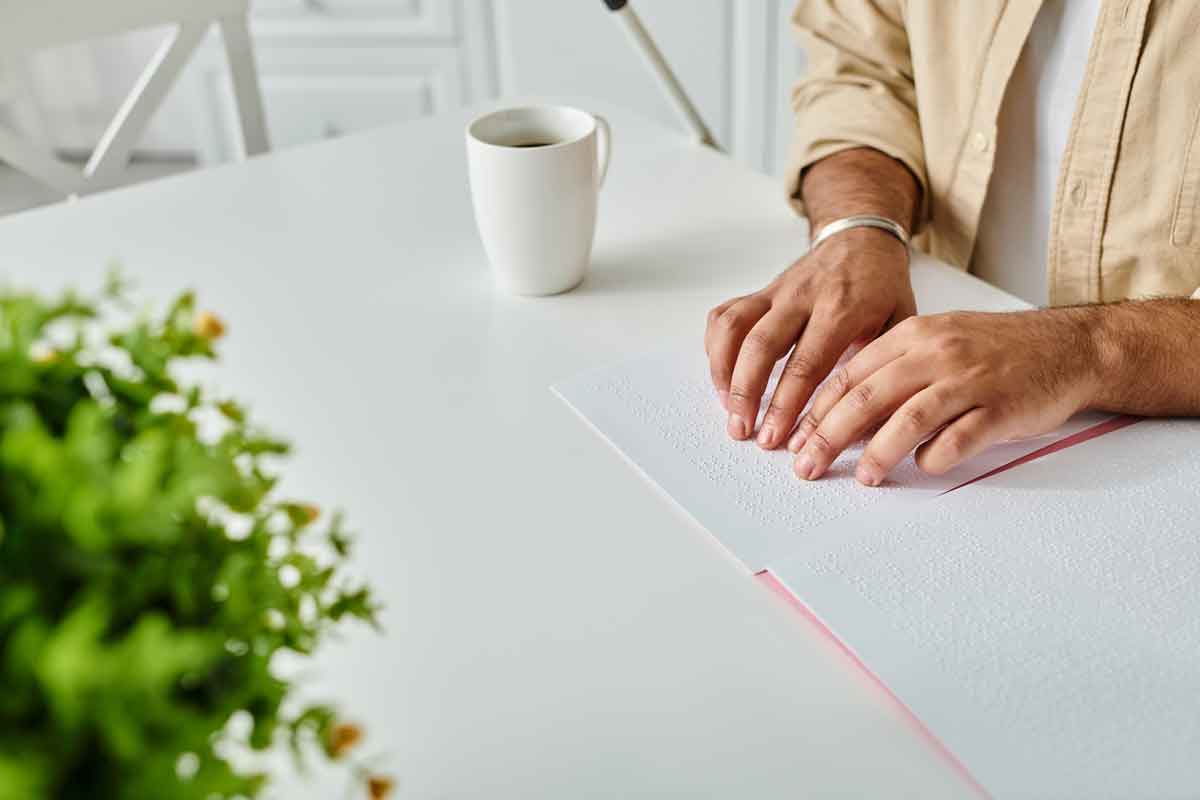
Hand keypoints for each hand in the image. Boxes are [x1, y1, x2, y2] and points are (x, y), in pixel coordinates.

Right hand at [705, 227, 915, 449]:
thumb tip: (870, 424)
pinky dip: (715, 346)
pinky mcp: (759, 292)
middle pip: (761, 347)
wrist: (862, 237)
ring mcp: (776, 293)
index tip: (776, 437)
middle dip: (746, 394)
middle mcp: (803, 298)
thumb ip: (882, 367)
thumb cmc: (882, 286)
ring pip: (734, 328)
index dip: (786, 404)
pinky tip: (722, 375)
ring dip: (723, 372)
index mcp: (842, 309)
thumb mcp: (901, 322)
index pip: (806, 364)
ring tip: (728, 408)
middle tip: (742, 430)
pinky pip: (725, 316)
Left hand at [789, 309, 1100, 484]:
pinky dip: (936, 455)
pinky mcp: (1002, 407)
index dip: (818, 409)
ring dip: (879, 452)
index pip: (851, 374)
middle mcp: (938, 353)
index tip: (797, 438)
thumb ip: (893, 373)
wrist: (1069, 346)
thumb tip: (845, 418)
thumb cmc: (996, 351)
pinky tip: (924, 466)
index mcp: (915, 334)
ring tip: (862, 477)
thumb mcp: (938, 344)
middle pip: (868, 396)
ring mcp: (971, 379)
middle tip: (808, 465)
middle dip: (829, 434)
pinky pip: (960, 437)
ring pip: (909, 417)